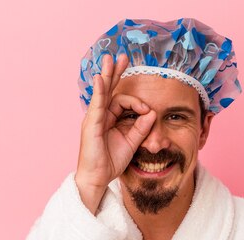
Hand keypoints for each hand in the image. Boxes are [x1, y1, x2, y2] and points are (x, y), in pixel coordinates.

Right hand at [76, 54, 156, 213]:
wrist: (97, 178)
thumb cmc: (110, 162)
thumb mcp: (131, 142)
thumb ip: (141, 128)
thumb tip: (151, 113)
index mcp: (109, 119)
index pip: (123, 101)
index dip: (137, 103)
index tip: (147, 111)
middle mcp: (100, 116)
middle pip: (109, 90)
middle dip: (115, 73)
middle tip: (121, 57)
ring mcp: (94, 119)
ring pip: (102, 93)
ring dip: (107, 75)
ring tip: (109, 60)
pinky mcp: (91, 125)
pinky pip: (96, 105)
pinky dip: (99, 91)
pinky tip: (101, 79)